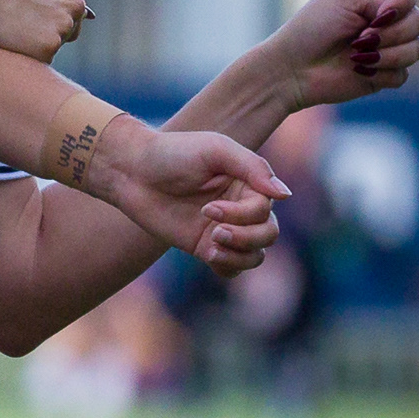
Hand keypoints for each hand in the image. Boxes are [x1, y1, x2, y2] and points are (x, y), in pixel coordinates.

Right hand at [0, 0, 89, 62]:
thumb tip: (67, 6)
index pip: (71, 8)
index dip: (45, 11)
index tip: (24, 9)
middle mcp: (75, 3)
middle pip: (70, 29)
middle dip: (46, 30)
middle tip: (15, 21)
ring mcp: (64, 26)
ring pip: (54, 45)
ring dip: (34, 42)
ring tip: (7, 26)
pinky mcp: (49, 47)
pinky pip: (40, 60)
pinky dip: (24, 54)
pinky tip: (5, 37)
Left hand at [87, 117, 287, 274]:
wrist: (132, 171)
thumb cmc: (174, 152)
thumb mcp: (216, 150)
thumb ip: (252, 167)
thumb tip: (286, 195)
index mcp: (247, 182)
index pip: (265, 209)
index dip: (244, 216)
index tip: (209, 208)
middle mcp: (240, 206)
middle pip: (268, 234)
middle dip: (245, 237)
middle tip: (213, 230)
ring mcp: (223, 227)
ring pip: (255, 255)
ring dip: (239, 254)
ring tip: (211, 246)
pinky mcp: (204, 245)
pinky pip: (232, 267)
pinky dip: (229, 267)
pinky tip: (210, 256)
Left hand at [267, 0, 418, 110]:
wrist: (293, 68)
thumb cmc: (313, 27)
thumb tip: (406, 21)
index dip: (405, 0)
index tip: (382, 13)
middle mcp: (385, 19)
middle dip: (392, 33)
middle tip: (359, 39)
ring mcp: (387, 47)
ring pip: (416, 49)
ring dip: (387, 54)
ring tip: (355, 56)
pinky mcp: (384, 73)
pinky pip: (403, 74)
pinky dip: (380, 73)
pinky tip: (356, 71)